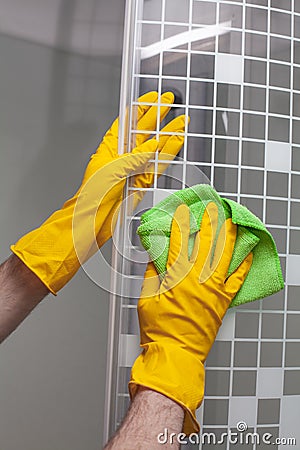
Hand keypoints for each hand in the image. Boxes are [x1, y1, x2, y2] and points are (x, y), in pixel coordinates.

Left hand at [11, 92, 184, 292]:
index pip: (127, 121)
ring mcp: (135, 169)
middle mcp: (123, 156)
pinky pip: (159, 165)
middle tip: (171, 102)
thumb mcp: (111, 170)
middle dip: (157, 115)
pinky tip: (179, 141)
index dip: (141, 107)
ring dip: (169, 133)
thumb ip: (134, 157)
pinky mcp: (143, 183)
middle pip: (143, 130)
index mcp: (110, 147)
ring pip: (155, 147)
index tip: (153, 97)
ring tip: (182, 121)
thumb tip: (153, 145)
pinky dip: (170, 154)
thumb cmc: (92, 195)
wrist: (93, 221)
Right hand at [129, 203, 252, 433]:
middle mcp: (197, 279)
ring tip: (231, 221)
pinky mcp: (223, 301)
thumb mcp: (146, 298)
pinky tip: (247, 252)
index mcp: (176, 276)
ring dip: (228, 236)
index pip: (178, 242)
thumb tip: (154, 258)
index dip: (179, 224)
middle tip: (211, 208)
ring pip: (224, 256)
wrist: (175, 354)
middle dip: (208, 222)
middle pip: (205, 243)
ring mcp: (213, 289)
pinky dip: (243, 264)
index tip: (181, 213)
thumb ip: (151, 274)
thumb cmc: (159, 329)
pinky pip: (237, 279)